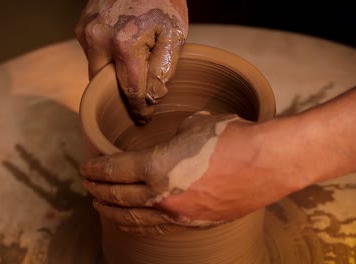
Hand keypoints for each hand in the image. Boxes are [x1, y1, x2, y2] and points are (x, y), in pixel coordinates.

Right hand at [75, 0, 188, 123]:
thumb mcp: (175, 32)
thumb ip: (164, 68)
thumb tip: (152, 95)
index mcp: (124, 45)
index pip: (130, 91)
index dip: (138, 109)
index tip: (143, 119)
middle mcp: (98, 40)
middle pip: (105, 84)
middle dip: (119, 94)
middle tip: (138, 101)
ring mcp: (85, 32)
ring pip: (96, 69)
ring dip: (112, 75)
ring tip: (133, 71)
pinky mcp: (81, 26)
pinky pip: (93, 53)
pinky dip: (107, 58)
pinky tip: (123, 52)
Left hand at [80, 112, 303, 233]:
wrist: (268, 162)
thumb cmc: (232, 138)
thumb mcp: (194, 126)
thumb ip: (172, 139)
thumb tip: (169, 144)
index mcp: (155, 167)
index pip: (114, 170)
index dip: (96, 168)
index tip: (86, 167)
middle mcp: (162, 195)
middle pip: (119, 196)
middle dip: (98, 190)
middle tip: (88, 185)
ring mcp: (178, 213)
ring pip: (135, 217)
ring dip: (113, 211)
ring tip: (101, 206)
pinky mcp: (196, 222)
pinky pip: (158, 224)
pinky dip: (140, 221)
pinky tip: (135, 218)